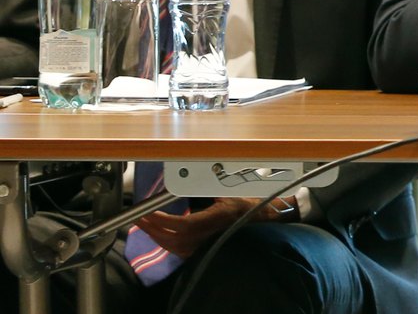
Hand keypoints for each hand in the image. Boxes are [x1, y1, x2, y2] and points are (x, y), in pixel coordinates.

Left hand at [131, 197, 285, 258]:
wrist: (265, 223)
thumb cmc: (250, 206)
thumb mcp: (229, 193)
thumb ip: (207, 189)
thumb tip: (189, 178)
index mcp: (214, 221)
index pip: (181, 225)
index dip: (161, 221)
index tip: (147, 213)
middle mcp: (207, 238)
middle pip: (171, 239)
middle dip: (152, 229)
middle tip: (139, 218)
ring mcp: (204, 247)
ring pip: (173, 247)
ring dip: (157, 236)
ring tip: (146, 225)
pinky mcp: (203, 251)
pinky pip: (179, 250)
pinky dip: (167, 242)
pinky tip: (161, 234)